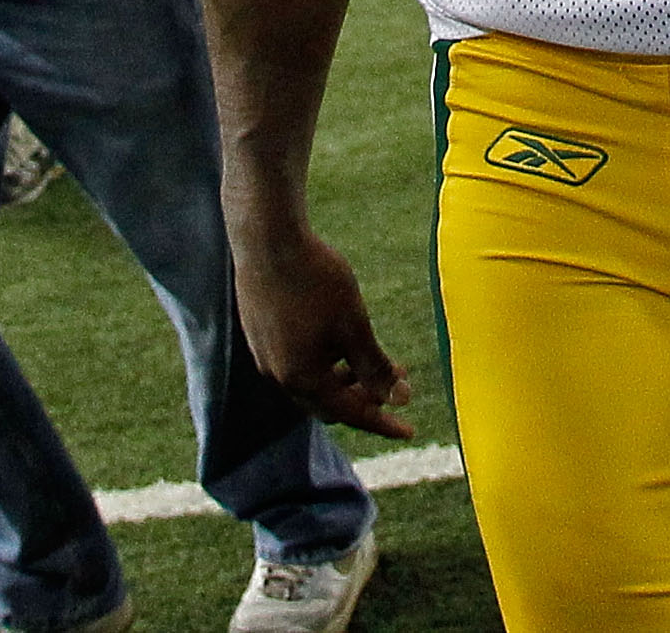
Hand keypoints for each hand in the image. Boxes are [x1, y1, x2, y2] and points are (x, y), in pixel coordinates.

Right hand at [228, 217, 416, 438]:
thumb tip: (400, 399)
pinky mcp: (259, 333)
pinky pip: (296, 363)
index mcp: (302, 379)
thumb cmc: (316, 280)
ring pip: (311, 383)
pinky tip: (336, 338)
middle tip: (396, 382)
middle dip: (364, 398)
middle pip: (328, 404)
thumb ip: (375, 367)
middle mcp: (278, 375)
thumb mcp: (354, 325)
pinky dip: (323, 362)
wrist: (267, 238)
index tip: (410, 431)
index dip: (384, 422)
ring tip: (371, 359)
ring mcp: (264, 355)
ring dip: (344, 378)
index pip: (350, 414)